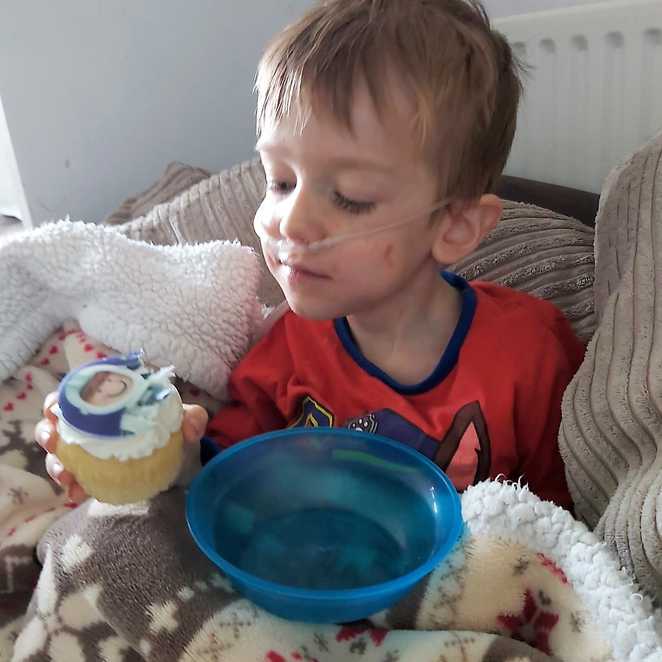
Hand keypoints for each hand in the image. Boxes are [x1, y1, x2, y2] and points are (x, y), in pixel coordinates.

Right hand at [34, 392, 208, 502]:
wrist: (178, 458)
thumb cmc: (172, 428)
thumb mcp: (184, 419)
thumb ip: (192, 418)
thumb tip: (190, 428)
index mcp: (110, 399)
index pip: (77, 392)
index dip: (59, 400)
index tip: (54, 410)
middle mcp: (92, 421)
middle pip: (58, 421)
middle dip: (47, 431)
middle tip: (53, 442)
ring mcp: (88, 447)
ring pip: (60, 451)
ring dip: (55, 463)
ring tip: (65, 475)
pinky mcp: (90, 470)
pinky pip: (73, 477)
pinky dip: (72, 485)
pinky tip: (77, 493)